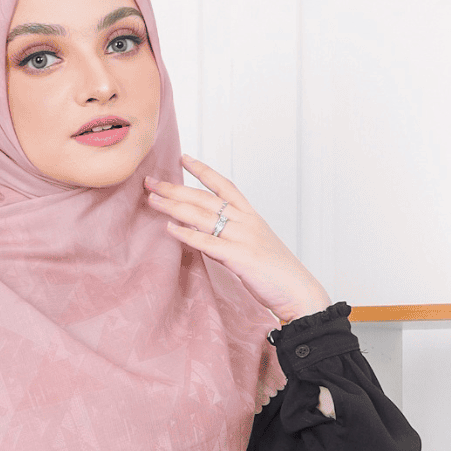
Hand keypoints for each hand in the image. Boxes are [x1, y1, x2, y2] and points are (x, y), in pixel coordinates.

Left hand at [145, 154, 330, 323]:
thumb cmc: (277, 273)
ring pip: (202, 215)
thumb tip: (208, 232)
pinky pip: (207, 242)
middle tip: (151, 182)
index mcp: (251, 216)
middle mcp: (246, 221)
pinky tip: (169, 229)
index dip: (203, 170)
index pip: (224, 185)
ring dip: (174, 206)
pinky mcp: (239, 257)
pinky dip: (186, 234)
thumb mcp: (256, 245)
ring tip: (152, 200)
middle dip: (175, 188)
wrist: (299, 292)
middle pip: (204, 198)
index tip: (182, 158)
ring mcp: (243, 237)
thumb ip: (233, 236)